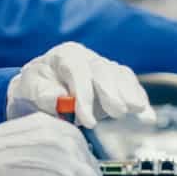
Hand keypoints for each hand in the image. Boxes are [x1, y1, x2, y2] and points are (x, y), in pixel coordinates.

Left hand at [7, 42, 149, 127]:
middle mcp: (88, 58)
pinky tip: (146, 113)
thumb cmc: (34, 86)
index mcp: (66, 55)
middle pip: (104, 70)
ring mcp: (103, 67)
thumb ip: (43, 93)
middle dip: (111, 92)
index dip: (84, 95)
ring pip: (120, 75)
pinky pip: (128, 85)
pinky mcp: (113, 81)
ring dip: (129, 93)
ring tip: (136, 109)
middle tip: (117, 113)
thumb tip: (61, 99)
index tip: (86, 120)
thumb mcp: (30, 88)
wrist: (39, 85)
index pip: (78, 72)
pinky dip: (138, 98)